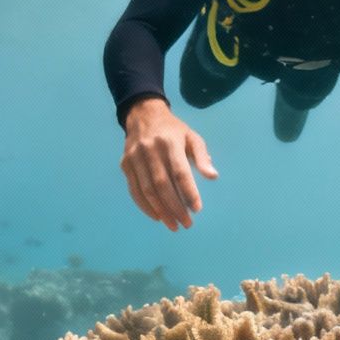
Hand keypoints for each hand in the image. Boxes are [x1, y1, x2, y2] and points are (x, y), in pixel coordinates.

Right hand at [120, 98, 217, 229]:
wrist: (142, 115)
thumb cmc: (173, 130)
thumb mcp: (192, 137)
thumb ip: (202, 157)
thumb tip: (213, 176)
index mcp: (170, 142)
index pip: (180, 172)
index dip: (189, 191)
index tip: (197, 209)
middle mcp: (150, 149)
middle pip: (162, 184)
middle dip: (175, 207)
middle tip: (186, 223)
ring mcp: (134, 158)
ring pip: (147, 190)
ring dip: (161, 211)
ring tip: (173, 225)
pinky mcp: (125, 165)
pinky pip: (134, 190)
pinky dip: (145, 206)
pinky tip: (157, 216)